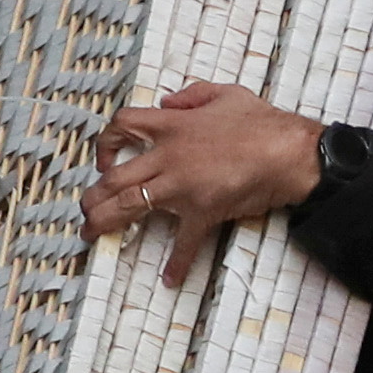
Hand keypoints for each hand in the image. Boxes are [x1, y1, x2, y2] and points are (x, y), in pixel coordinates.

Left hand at [87, 77, 322, 287]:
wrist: (288, 152)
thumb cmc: (261, 122)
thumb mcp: (224, 93)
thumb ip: (191, 94)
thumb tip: (168, 100)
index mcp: (172, 125)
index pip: (123, 125)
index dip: (106, 141)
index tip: (104, 158)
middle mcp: (168, 157)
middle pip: (115, 177)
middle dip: (93, 195)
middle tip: (84, 208)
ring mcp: (181, 187)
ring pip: (130, 206)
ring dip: (106, 222)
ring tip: (92, 234)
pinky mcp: (202, 212)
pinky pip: (184, 241)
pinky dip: (177, 262)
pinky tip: (170, 279)